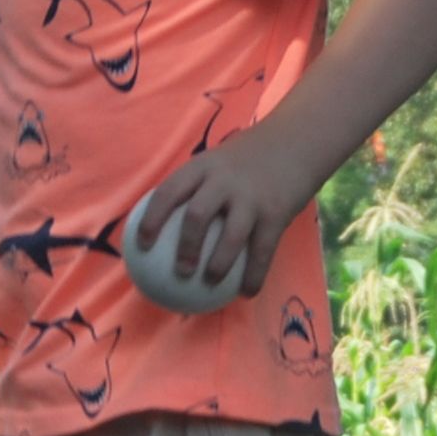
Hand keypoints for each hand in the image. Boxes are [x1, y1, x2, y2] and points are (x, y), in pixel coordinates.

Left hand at [132, 123, 323, 306]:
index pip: (169, 192)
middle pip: (197, 216)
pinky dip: (254, 275)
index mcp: (203, 168)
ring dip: (218, 265)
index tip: (141, 245)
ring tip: (209, 283)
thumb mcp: (217, 162)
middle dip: (185, 247)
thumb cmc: (247, 160)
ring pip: (230, 237)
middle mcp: (224, 180)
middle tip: (179, 272)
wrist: (295, 142)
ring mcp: (251, 197)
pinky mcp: (276, 212)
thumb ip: (195, 188)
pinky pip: (262, 250)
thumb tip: (164, 231)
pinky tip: (247, 293)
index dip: (152, 219)